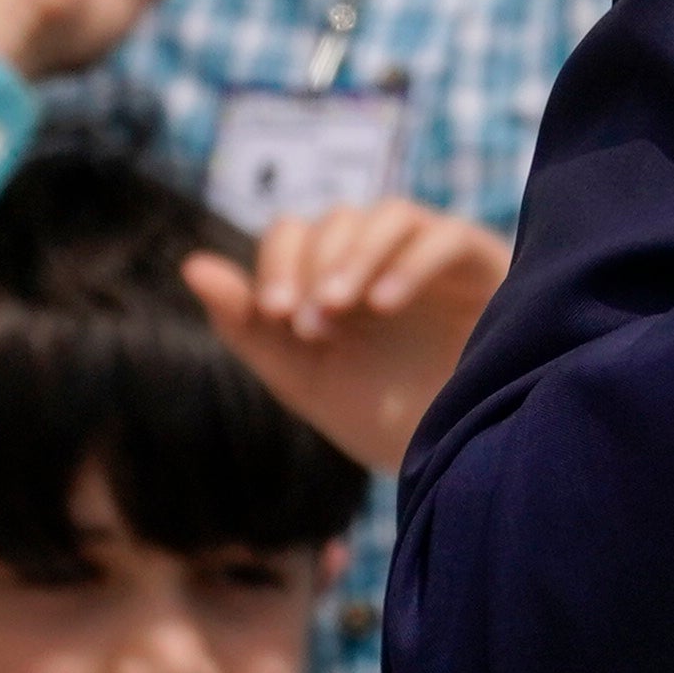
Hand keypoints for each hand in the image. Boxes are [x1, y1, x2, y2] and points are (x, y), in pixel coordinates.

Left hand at [184, 200, 509, 475]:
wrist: (455, 456)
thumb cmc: (378, 416)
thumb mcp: (300, 376)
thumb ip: (246, 325)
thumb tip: (192, 264)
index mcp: (336, 277)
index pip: (296, 233)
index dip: (280, 263)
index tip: (279, 317)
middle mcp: (384, 256)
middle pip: (338, 220)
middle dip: (316, 267)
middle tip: (311, 325)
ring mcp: (433, 255)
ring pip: (389, 215)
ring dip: (355, 256)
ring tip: (340, 308)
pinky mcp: (482, 262)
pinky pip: (443, 236)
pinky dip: (409, 262)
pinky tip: (383, 304)